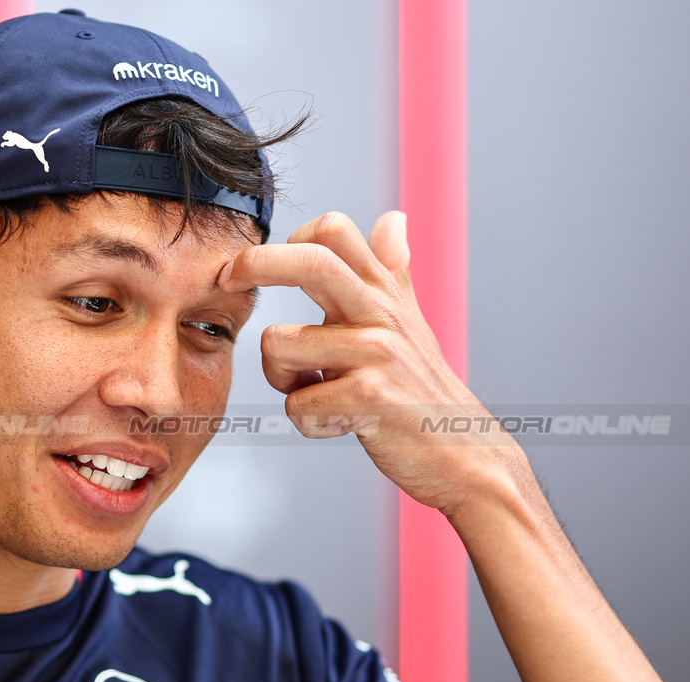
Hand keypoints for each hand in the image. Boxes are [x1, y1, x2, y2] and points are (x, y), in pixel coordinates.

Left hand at [219, 210, 520, 513]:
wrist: (463, 454)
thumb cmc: (421, 390)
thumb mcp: (409, 322)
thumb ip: (393, 271)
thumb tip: (392, 219)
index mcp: (383, 293)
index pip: (335, 231)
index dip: (288, 237)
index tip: (259, 262)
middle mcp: (381, 314)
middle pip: (312, 261)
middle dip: (256, 264)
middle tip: (227, 278)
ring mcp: (376, 354)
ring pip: (278, 346)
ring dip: (284, 380)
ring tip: (321, 393)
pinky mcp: (368, 397)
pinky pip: (295, 405)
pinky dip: (310, 423)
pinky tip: (341, 423)